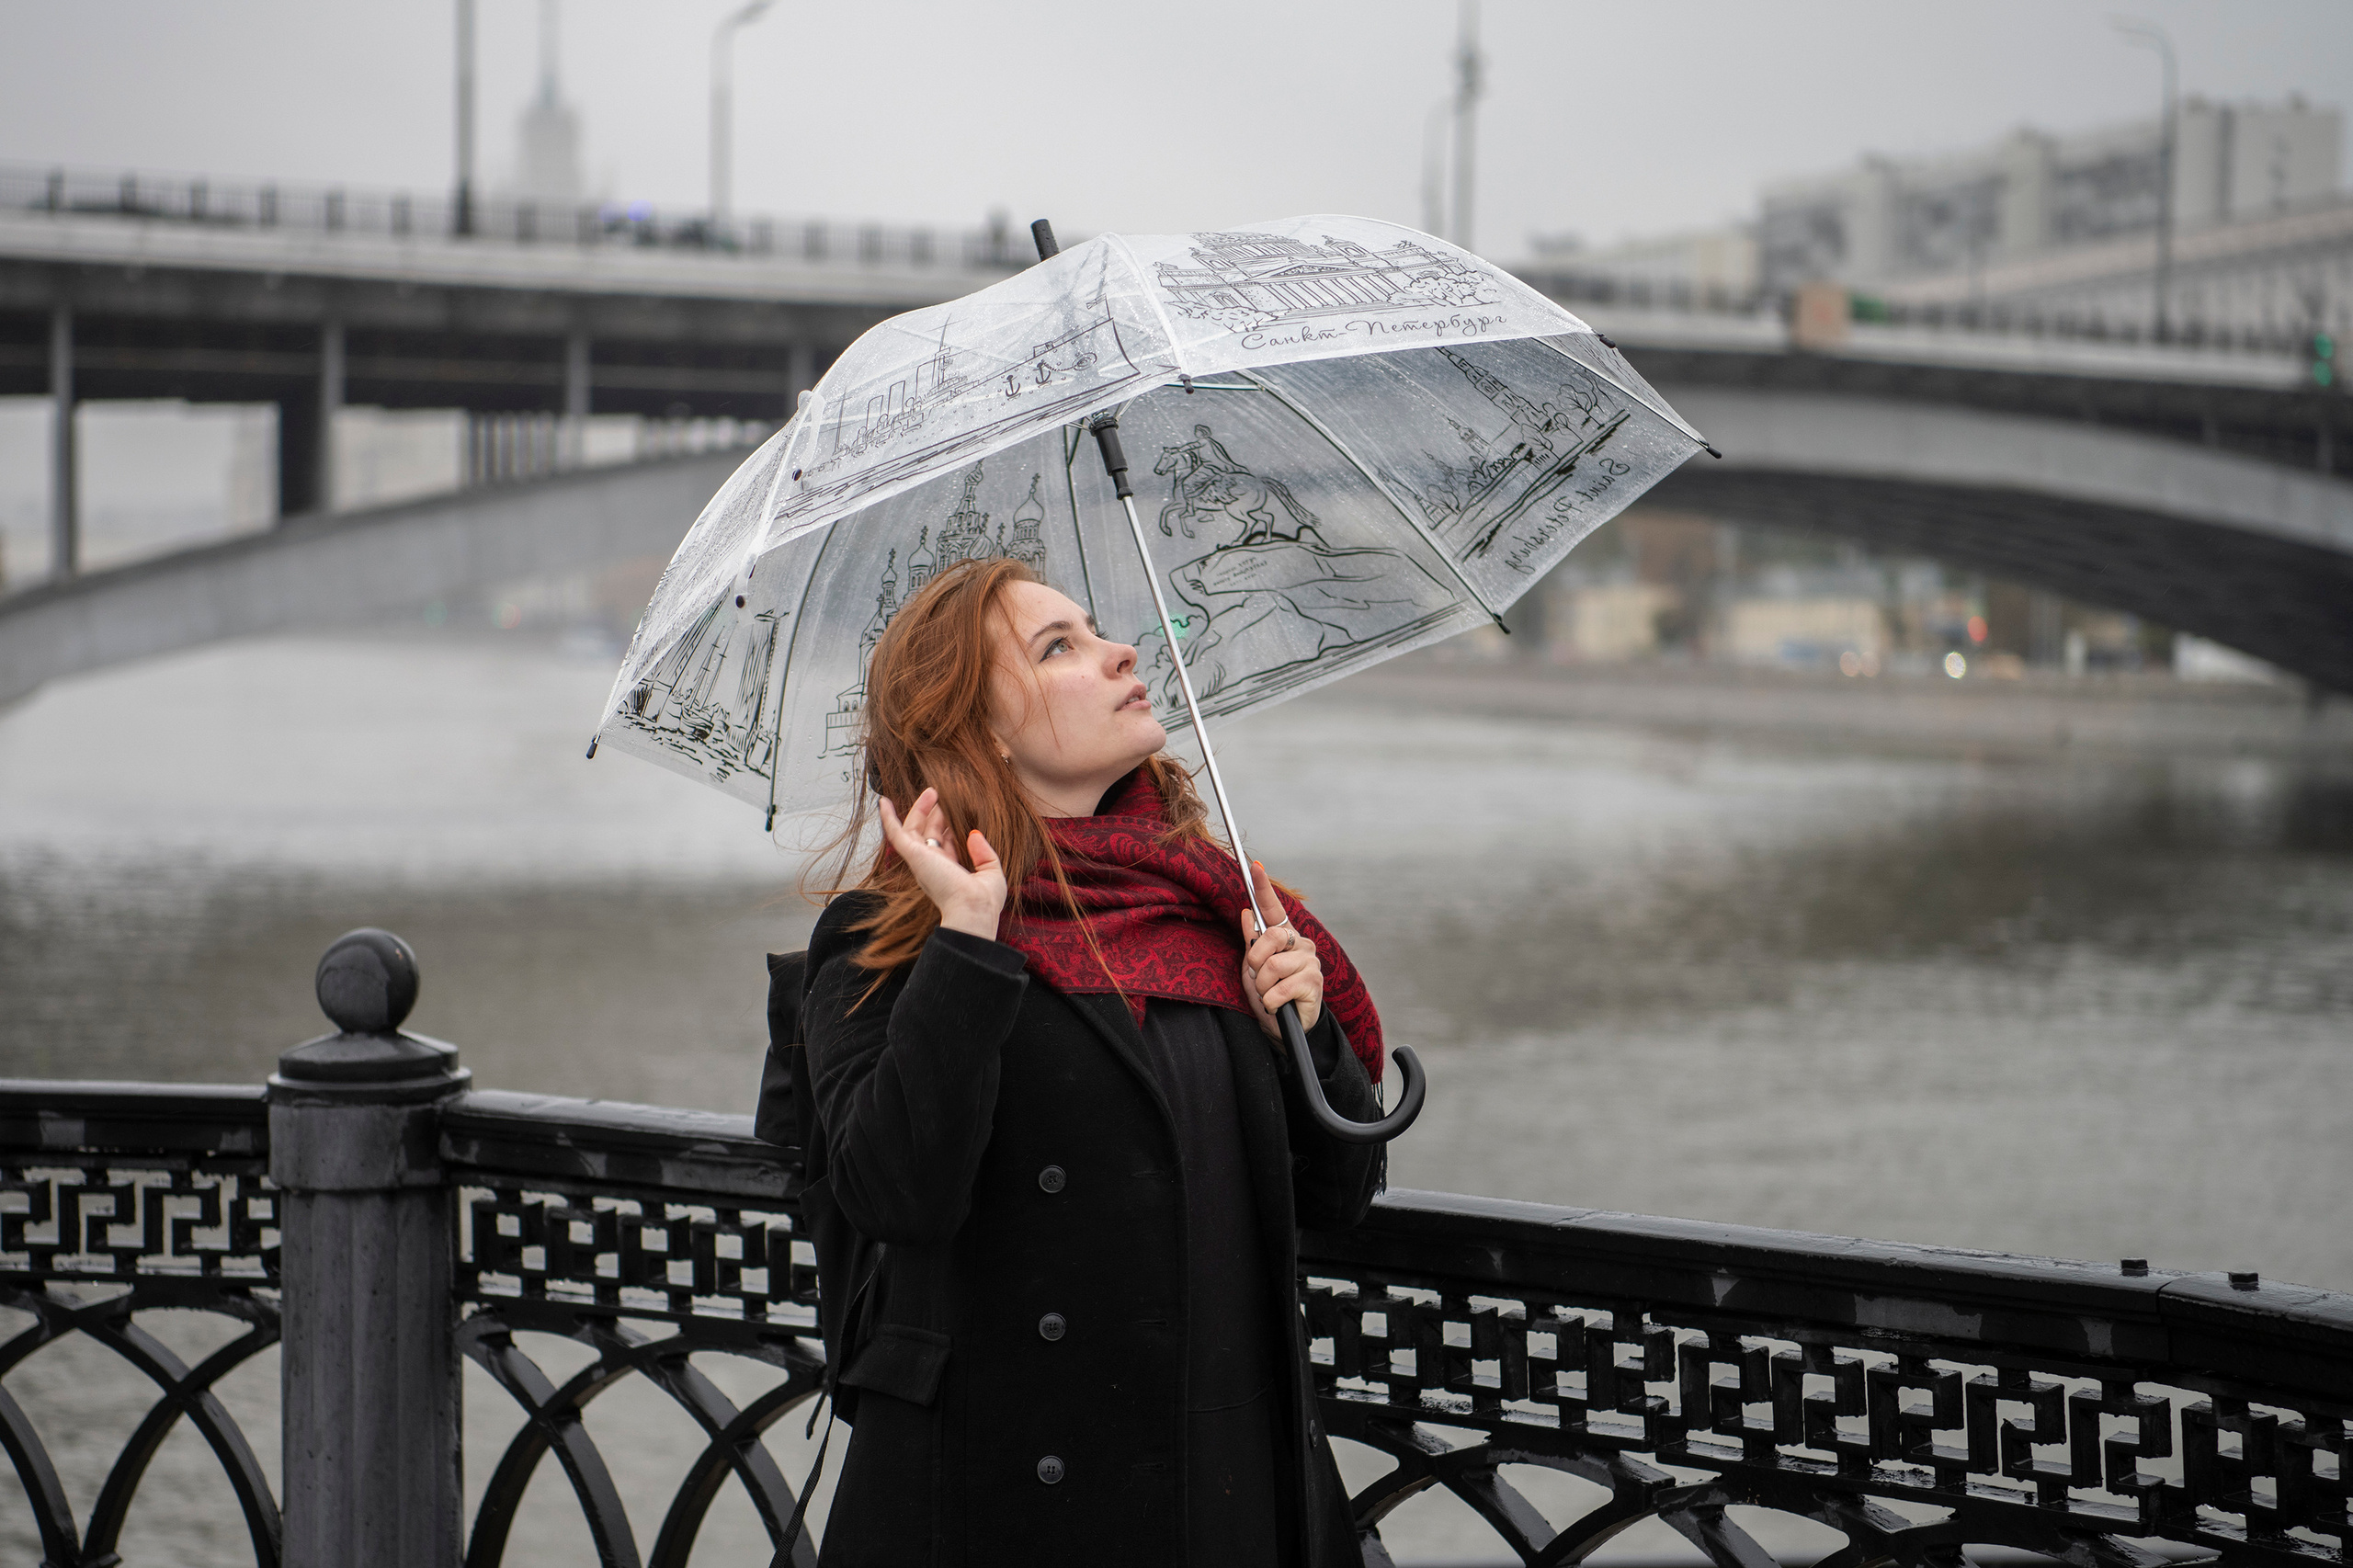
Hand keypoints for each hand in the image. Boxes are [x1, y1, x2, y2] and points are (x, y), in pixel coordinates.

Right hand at [878, 788, 1006, 939]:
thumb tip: (975, 834)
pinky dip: (888, 818)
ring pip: (913, 829)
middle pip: (927, 833)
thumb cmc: (983, 901)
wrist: (973, 911)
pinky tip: (884, 802)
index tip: (954, 809)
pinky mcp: (914, 855)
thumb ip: (985, 853)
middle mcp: (931, 866)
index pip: (944, 843)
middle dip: (933, 813)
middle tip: (939, 794)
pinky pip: (895, 833)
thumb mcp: (991, 873)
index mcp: (948, 871)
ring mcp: (921, 860)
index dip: (947, 826)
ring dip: (919, 809)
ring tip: (931, 791)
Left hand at [1238, 859, 1320, 1039]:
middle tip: (1259, 979)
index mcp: (1285, 938)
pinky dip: (1270, 1002)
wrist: (1283, 1028)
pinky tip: (1277, 1006)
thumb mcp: (1253, 969)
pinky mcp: (1314, 984)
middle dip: (1255, 962)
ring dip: (1263, 987)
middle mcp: (1301, 945)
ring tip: (1270, 995)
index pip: (1273, 909)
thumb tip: (1246, 913)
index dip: (1263, 888)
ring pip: (1272, 966)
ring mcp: (1310, 963)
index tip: (1255, 866)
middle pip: (1270, 937)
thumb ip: (1251, 941)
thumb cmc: (1269, 994)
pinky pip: (1279, 989)